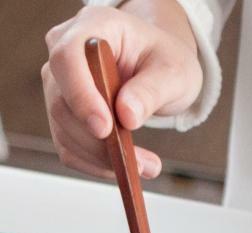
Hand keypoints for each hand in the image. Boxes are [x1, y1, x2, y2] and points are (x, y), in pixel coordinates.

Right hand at [42, 1, 201, 178]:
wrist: (160, 66)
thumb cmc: (165, 60)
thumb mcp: (174, 71)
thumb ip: (151, 90)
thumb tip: (127, 115)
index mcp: (94, 27)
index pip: (68, 59)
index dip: (82, 96)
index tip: (105, 129)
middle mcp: (66, 51)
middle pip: (62, 101)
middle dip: (99, 141)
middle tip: (140, 163)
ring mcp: (60, 83)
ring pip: (63, 128)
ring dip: (101, 157)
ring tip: (146, 167)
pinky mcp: (65, 112)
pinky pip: (68, 145)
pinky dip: (94, 163)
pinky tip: (124, 169)